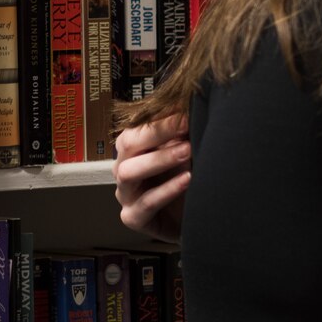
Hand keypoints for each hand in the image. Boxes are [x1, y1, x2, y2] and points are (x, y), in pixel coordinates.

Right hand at [112, 116, 191, 241]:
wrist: (196, 219)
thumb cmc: (188, 182)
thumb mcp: (187, 154)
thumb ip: (183, 133)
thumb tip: (192, 102)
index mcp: (134, 150)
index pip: (137, 127)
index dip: (161, 118)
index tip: (187, 109)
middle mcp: (125, 169)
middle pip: (127, 145)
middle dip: (157, 132)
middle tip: (186, 125)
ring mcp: (127, 195)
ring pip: (129, 172)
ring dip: (159, 158)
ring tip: (187, 151)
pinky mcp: (134, 217)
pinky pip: (145, 203)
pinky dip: (166, 190)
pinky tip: (187, 180)